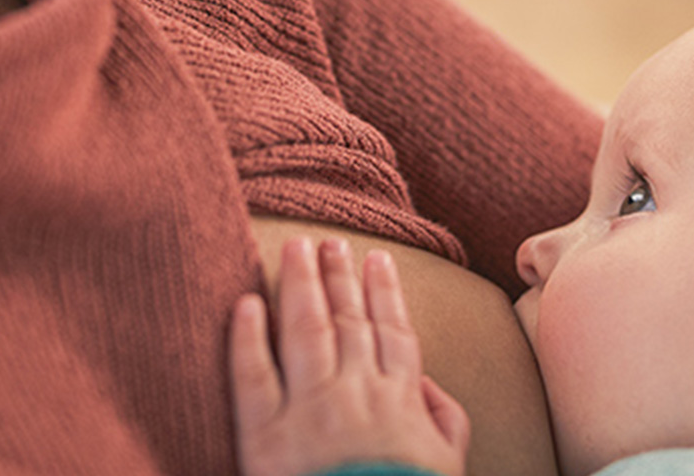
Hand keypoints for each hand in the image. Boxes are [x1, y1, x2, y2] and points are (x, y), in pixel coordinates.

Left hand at [230, 238, 470, 475]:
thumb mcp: (448, 467)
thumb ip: (445, 420)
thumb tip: (424, 382)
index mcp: (401, 403)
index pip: (392, 332)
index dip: (384, 292)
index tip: (377, 259)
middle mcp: (355, 395)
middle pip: (347, 320)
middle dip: (339, 275)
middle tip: (330, 240)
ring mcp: (309, 411)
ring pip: (304, 330)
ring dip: (299, 284)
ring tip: (294, 248)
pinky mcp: (263, 437)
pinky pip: (252, 375)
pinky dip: (247, 336)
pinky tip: (245, 303)